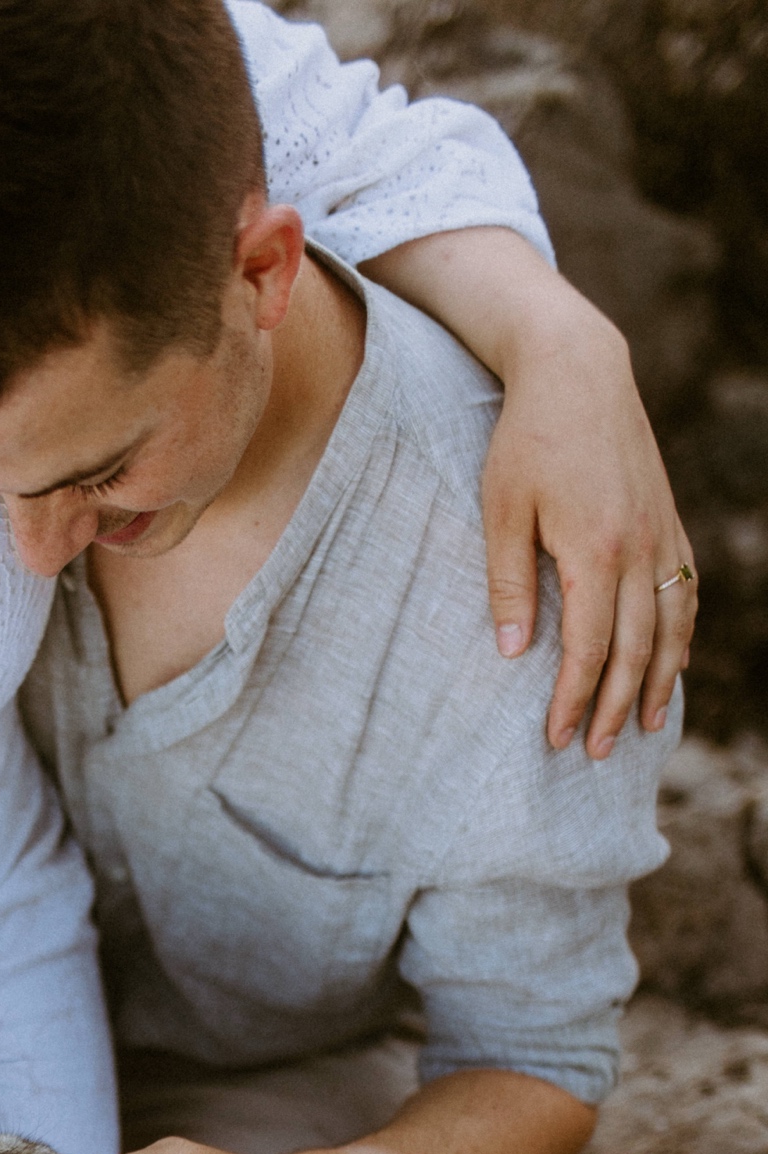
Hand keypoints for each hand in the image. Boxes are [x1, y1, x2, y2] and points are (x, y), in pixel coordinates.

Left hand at [481, 303, 696, 758]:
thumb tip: (512, 655)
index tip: (557, 738)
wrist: (577, 369)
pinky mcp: (668, 519)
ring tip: (644, 725)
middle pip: (636, 649)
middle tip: (597, 752)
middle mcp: (640, 548)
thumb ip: (508, 584)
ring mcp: (662, 533)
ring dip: (659, 681)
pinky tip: (671, 663)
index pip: (588, 648)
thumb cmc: (525, 439)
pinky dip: (681, 634)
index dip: (574, 699)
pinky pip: (684, 590)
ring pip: (672, 624)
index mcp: (595, 551)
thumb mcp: (500, 511)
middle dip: (616, 706)